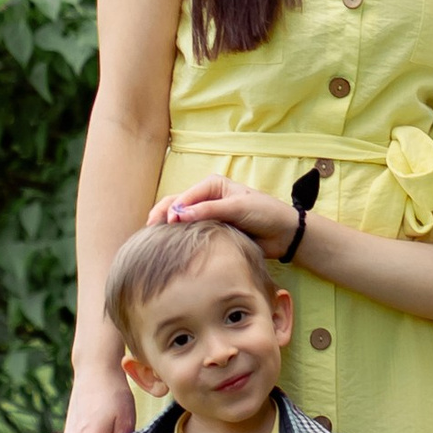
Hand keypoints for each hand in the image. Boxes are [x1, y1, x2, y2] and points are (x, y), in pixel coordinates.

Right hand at [160, 174, 300, 252]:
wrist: (283, 234)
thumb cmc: (264, 213)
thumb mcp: (238, 207)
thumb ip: (210, 210)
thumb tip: (179, 214)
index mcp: (212, 185)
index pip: (185, 195)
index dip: (174, 208)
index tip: (170, 223)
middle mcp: (206, 198)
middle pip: (176, 205)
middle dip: (161, 215)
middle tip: (149, 230)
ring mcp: (206, 216)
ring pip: (179, 220)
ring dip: (166, 227)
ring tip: (152, 239)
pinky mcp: (210, 232)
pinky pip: (189, 234)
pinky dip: (177, 238)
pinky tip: (167, 246)